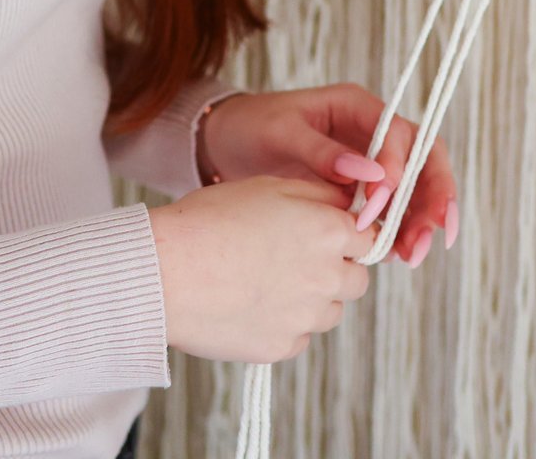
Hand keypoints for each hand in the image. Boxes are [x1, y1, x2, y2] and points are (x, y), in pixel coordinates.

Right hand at [149, 176, 373, 361]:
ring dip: (312, 299)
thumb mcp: (268, 187)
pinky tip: (251, 305)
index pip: (371, 238)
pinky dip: (284, 325)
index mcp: (329, 232)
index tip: (328, 236)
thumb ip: (319, 195)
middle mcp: (327, 277)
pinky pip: (298, 337)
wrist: (165, 271)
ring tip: (267, 282)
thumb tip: (348, 204)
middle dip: (336, 269)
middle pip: (357, 280)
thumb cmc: (209, 220)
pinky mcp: (282, 347)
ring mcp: (306, 317)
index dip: (350, 235)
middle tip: (295, 259)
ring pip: (330, 311)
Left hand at [199, 84, 460, 268]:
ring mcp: (372, 164)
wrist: (226, 146)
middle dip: (433, 196)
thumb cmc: (251, 128)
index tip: (379, 200)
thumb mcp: (280, 132)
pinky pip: (393, 210)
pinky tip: (398, 254)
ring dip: (421, 220)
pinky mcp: (363, 192)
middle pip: (424, 159)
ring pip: (416, 189)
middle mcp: (373, 133)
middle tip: (430, 233)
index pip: (400, 133)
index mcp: (357, 107)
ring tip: (413, 254)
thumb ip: (322, 151)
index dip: (399, 166)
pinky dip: (400, 232)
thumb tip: (368, 173)